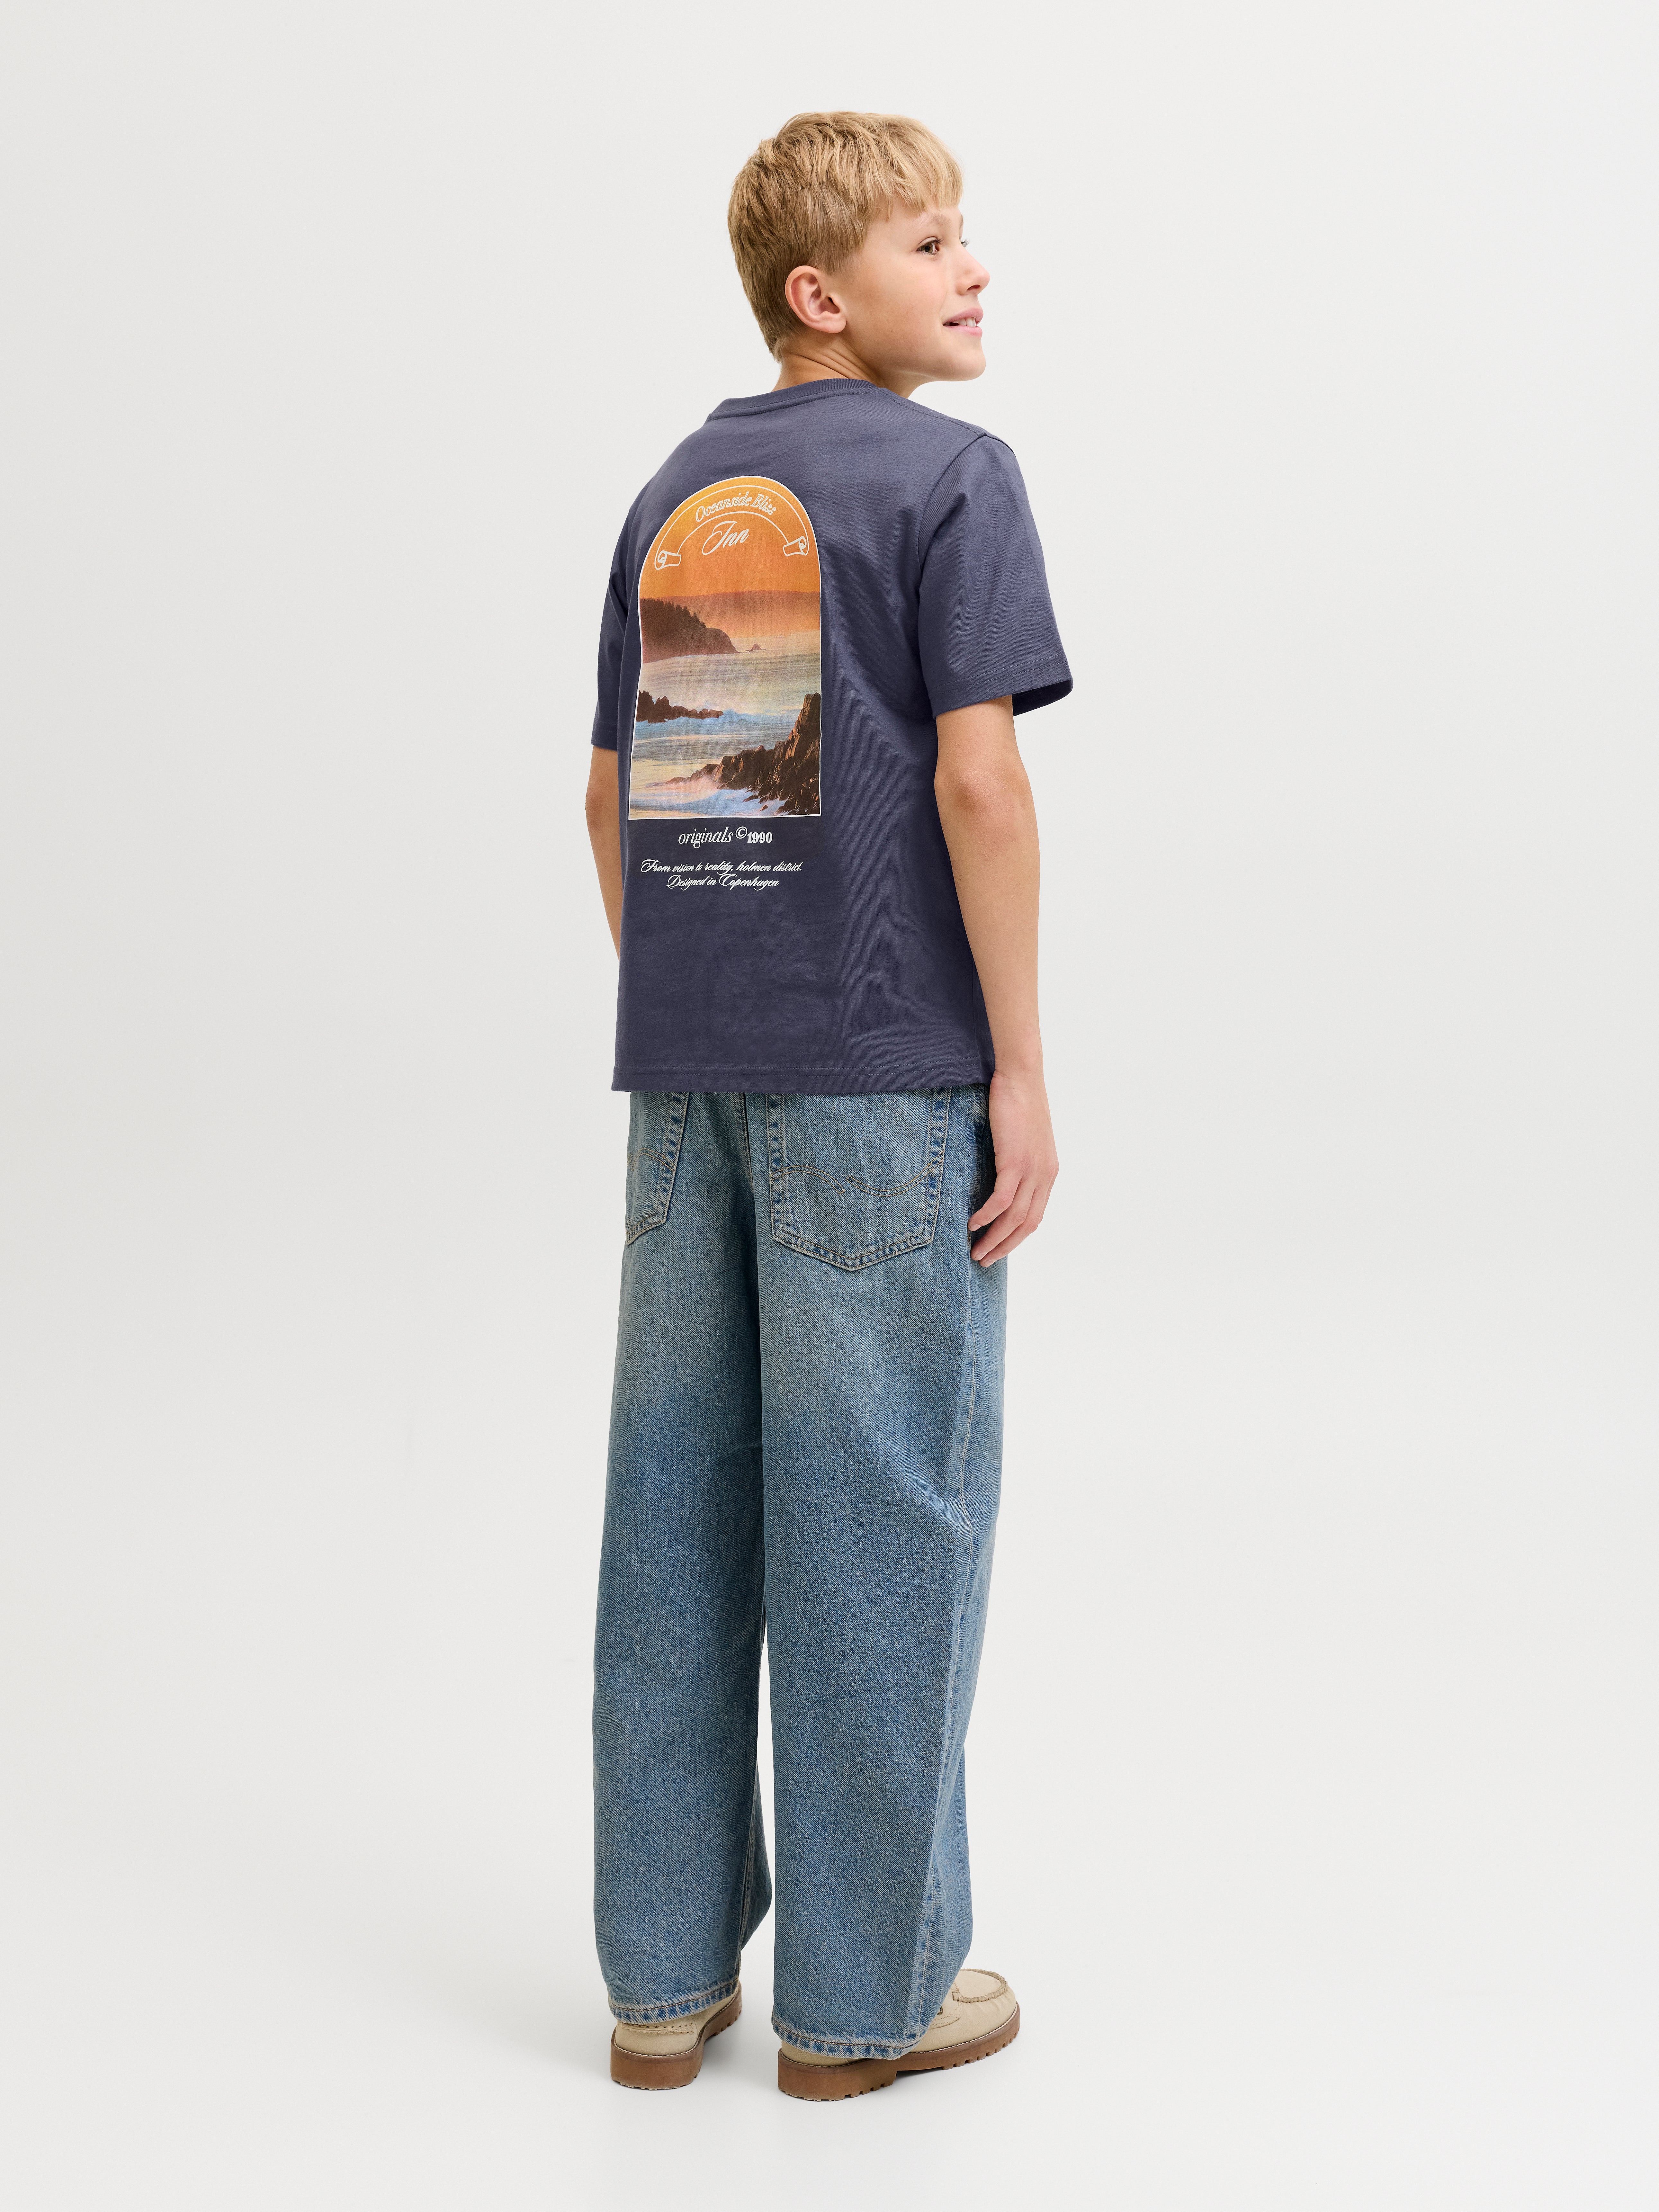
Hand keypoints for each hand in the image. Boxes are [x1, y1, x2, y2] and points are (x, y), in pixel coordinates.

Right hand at [968, 1066, 1057, 1264]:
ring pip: (1014, 1218)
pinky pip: (1001, 1200)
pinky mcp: (1016, 1162)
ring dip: (994, 1238)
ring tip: (976, 1251)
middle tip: (984, 1260)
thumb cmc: (1017, 1103)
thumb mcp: (1022, 1140)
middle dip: (1005, 1247)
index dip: (1015, 1238)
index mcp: (1048, 1173)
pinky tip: (973, 1224)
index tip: (997, 1248)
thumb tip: (998, 1180)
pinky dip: (987, 1216)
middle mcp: (1045, 1176)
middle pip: (1026, 1225)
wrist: (1022, 1077)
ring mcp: (1032, 1170)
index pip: (1034, 1217)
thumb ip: (1016, 1163)